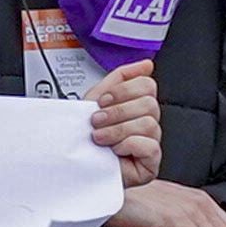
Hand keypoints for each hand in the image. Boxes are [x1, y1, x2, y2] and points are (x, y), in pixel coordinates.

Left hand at [82, 61, 166, 189]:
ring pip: (149, 123)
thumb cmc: (85, 136)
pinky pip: (150, 146)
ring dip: (117, 130)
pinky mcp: (151, 163)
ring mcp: (151, 142)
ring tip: (100, 138)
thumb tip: (146, 64)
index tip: (104, 101)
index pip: (147, 85)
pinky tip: (115, 150)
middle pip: (149, 103)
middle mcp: (147, 122)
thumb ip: (121, 76)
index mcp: (136, 105)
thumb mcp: (98, 98)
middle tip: (98, 120)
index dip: (123, 90)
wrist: (74, 163)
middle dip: (117, 111)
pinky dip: (128, 145)